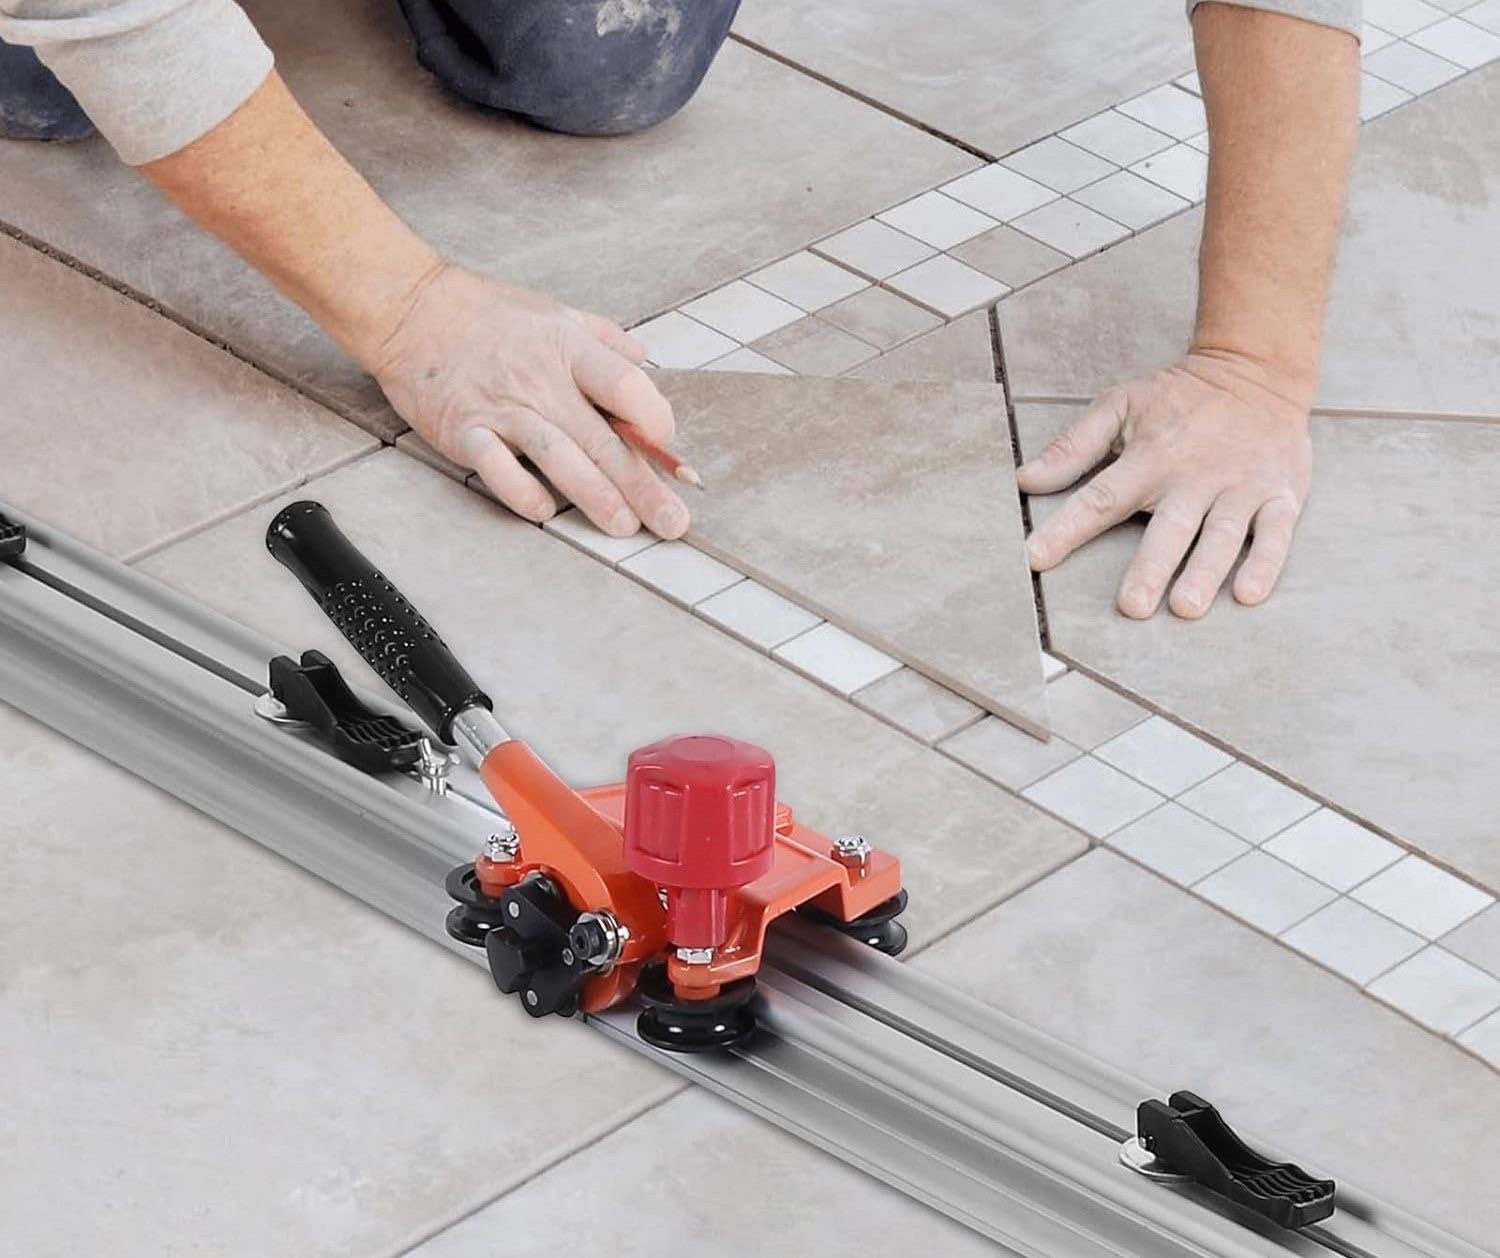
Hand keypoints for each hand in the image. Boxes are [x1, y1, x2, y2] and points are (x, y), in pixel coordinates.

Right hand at [371, 264, 687, 538]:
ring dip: (594, 495)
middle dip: (642, 485)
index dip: (656, 422)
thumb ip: (604, 339)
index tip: (669, 452)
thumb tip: (645, 361)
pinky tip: (544, 513)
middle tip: (671, 522)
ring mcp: (502, 408)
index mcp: (570, 350)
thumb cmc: (487, 314)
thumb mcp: (556, 312)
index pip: (628, 387)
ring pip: (558, 457)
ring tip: (623, 526)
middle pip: (602, 438)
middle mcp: (542, 381)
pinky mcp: (463, 429)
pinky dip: (520, 490)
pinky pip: (496, 466)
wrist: (410, 308)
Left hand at [1016, 353, 1312, 619]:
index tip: (1036, 558)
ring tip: (1184, 607)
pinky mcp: (1280, 494)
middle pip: (1170, 526)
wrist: (1257, 370)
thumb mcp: (1120, 405)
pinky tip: (1248, 594)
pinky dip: (1265, 563)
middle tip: (1131, 605)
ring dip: (1205, 572)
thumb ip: (1072, 447)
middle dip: (1151, 567)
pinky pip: (1275, 533)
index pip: (1101, 498)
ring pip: (1222, 534)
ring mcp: (1240, 486)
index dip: (1067, 529)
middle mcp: (1194, 475)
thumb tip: (1025, 479)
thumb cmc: (1180, 398)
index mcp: (1150, 456)